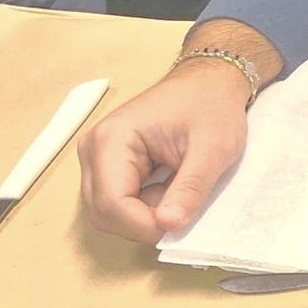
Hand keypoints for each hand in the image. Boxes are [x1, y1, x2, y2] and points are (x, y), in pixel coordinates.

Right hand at [78, 57, 251, 242]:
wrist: (209, 82)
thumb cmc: (212, 106)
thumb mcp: (214, 149)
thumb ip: (191, 188)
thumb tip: (168, 225)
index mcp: (111, 140)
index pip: (112, 204)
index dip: (144, 225)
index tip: (180, 226)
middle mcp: (93, 150)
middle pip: (104, 213)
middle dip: (144, 221)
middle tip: (183, 208)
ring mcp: (97, 158)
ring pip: (110, 211)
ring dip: (145, 213)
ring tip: (179, 189)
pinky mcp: (108, 165)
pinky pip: (118, 201)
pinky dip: (145, 204)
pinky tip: (170, 186)